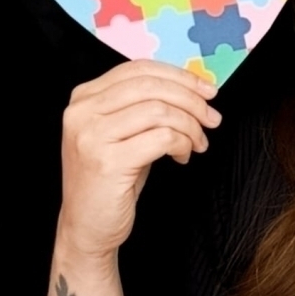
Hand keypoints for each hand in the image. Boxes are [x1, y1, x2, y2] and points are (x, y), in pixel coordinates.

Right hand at [56, 60, 221, 259]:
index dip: (180, 76)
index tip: (207, 90)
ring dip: (190, 126)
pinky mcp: (107, 162)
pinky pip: (162, 138)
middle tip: (212, 117)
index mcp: (85, 97)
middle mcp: (83, 112)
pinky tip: (183, 156)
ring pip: (160, 111)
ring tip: (198, 142)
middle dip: (191, 100)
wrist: (87, 227)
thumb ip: (146, 104)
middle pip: (151, 86)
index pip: (139, 68)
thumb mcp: (125, 132)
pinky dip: (183, 143)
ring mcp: (92, 136)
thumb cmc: (112, 179)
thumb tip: (194, 88)